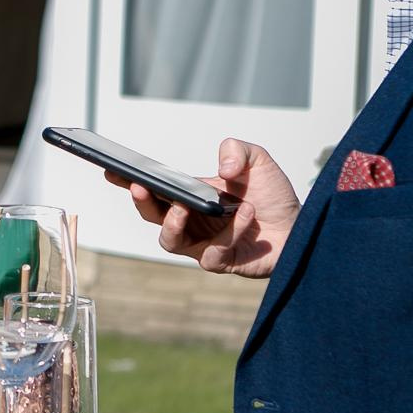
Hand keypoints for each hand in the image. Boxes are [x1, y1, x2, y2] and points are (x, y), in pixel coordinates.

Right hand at [110, 137, 299, 278]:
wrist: (300, 227)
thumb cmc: (272, 196)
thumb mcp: (257, 160)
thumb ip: (238, 150)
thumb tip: (222, 166)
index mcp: (189, 195)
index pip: (153, 188)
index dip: (128, 181)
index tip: (112, 170)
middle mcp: (190, 221)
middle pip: (151, 215)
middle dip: (141, 201)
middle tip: (141, 186)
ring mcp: (202, 244)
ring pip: (169, 241)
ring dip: (174, 223)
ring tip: (186, 206)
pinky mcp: (220, 262)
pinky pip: (213, 252)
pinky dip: (229, 231)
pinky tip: (246, 213)